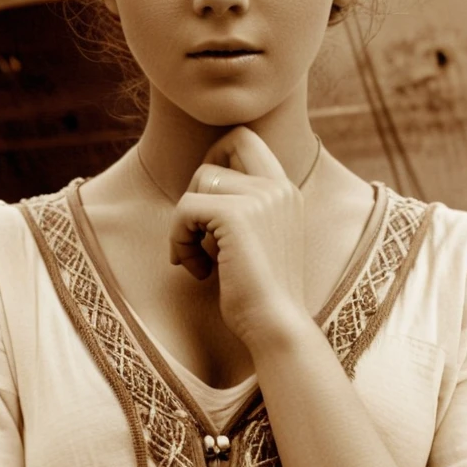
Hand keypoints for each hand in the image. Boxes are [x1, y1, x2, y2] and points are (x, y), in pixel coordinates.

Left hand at [168, 127, 308, 346]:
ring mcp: (261, 197)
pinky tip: (197, 270)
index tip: (208, 205)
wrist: (276, 327)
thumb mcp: (258, 239)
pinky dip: (179, 240)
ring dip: (186, 222)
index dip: (219, 158)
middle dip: (202, 175)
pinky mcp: (236, 215)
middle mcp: (278, 186)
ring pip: (200, 180)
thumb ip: (243, 208)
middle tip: (197, 221)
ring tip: (198, 260)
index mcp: (287, 190)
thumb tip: (200, 185)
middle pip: (230, 140)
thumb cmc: (260, 295)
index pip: (248, 139)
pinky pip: (185, 209)